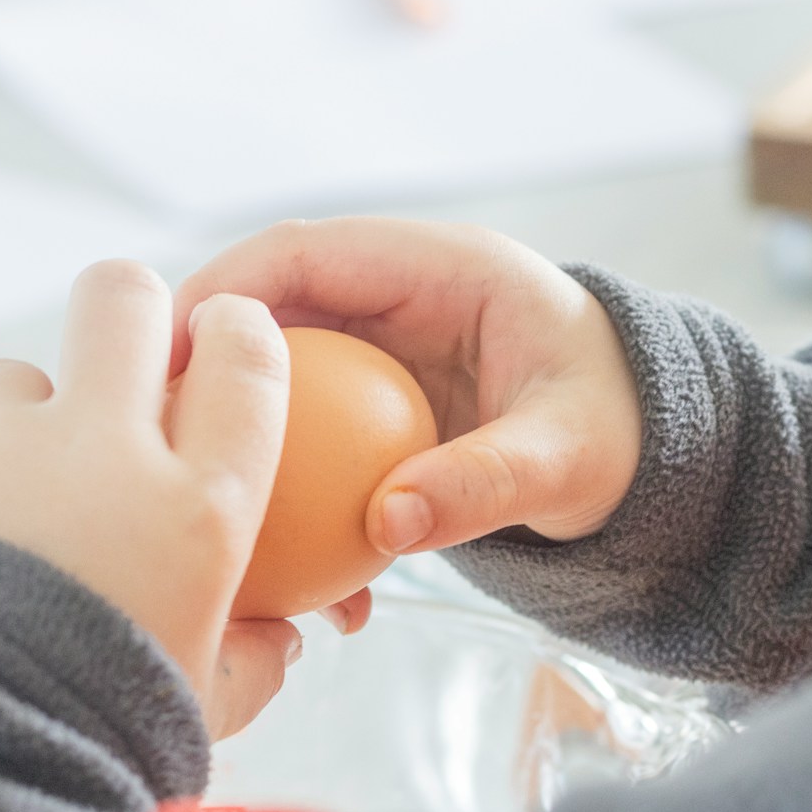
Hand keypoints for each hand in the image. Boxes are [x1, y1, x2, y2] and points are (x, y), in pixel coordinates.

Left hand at [0, 261, 300, 741]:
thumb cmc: (98, 750)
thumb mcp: (204, 710)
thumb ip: (250, 659)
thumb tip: (274, 636)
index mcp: (198, 508)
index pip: (245, 358)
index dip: (238, 334)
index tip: (224, 348)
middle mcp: (100, 454)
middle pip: (121, 296)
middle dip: (129, 312)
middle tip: (123, 366)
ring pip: (14, 380)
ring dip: (24, 427)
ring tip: (15, 520)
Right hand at [176, 218, 642, 562]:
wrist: (656, 459)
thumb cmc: (625, 434)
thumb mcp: (567, 460)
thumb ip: (485, 484)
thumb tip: (388, 523)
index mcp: (442, 267)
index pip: (305, 253)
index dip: (225, 292)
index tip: (172, 360)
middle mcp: (399, 298)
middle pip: (270, 311)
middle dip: (208, 370)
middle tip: (154, 437)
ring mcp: (384, 353)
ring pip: (281, 376)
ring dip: (245, 435)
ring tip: (201, 497)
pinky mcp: (379, 408)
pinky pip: (311, 431)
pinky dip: (289, 481)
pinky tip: (286, 559)